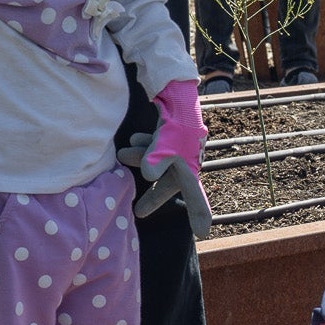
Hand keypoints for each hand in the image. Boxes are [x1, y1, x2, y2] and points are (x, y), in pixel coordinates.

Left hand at [118, 79, 212, 237]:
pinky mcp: (170, 135)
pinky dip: (144, 147)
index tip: (203, 233)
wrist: (178, 90)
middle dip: (154, 197)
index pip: (195, 196)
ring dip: (140, 160)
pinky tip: (131, 141)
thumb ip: (156, 158)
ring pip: (159, 163)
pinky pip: (156, 147)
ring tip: (121, 155)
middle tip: (139, 212)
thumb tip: (148, 175)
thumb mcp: (166, 141)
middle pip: (171, 184)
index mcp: (189, 168)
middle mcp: (187, 160)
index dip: (198, 214)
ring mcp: (178, 148)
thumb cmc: (177, 119)